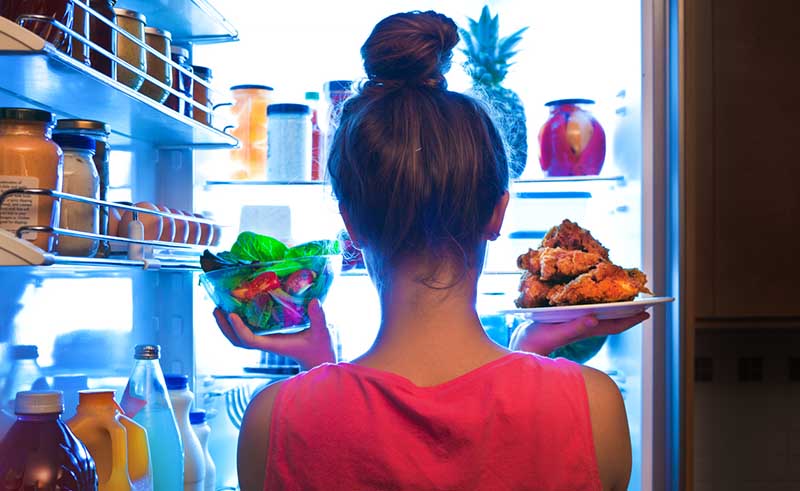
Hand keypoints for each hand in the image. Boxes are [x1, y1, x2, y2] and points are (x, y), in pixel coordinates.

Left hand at [213, 299, 335, 370]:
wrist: (319, 360)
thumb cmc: (320, 348)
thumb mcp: (321, 332)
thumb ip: (318, 318)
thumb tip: (314, 301)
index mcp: (275, 344)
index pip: (250, 340)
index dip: (238, 328)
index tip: (232, 314)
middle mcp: (266, 344)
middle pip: (237, 341)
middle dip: (225, 327)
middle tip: (217, 308)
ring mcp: (265, 341)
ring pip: (239, 339)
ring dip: (227, 326)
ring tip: (219, 308)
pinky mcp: (268, 338)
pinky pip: (246, 333)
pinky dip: (237, 324)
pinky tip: (236, 310)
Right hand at [509, 311, 649, 356]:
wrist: (518, 347)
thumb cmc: (534, 343)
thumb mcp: (553, 333)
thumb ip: (573, 328)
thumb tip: (594, 318)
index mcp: (584, 330)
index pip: (613, 326)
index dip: (631, 320)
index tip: (647, 312)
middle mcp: (582, 327)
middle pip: (610, 320)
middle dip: (626, 311)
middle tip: (640, 298)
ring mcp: (573, 325)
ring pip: (599, 315)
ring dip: (611, 307)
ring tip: (621, 295)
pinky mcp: (563, 320)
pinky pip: (585, 311)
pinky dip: (593, 303)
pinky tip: (591, 297)